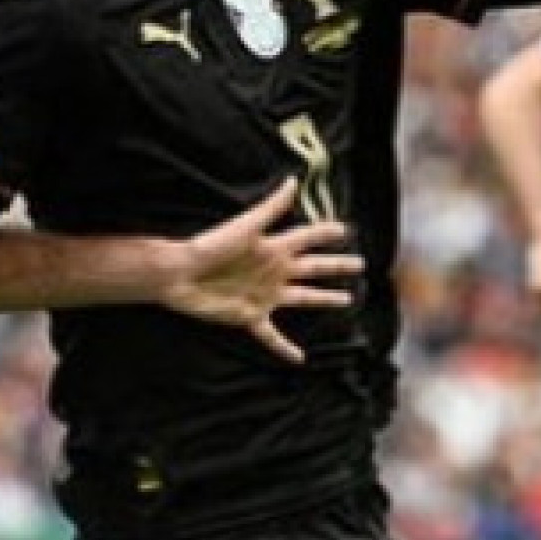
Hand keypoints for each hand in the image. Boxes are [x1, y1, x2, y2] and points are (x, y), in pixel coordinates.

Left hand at [163, 179, 363, 364]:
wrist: (181, 274)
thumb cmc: (211, 246)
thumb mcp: (246, 225)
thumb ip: (272, 207)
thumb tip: (294, 181)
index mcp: (274, 247)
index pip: (308, 238)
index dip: (326, 233)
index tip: (345, 230)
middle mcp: (274, 271)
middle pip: (314, 268)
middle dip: (336, 266)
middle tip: (359, 265)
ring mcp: (264, 295)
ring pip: (303, 297)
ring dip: (324, 299)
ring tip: (345, 300)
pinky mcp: (250, 316)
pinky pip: (272, 336)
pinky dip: (285, 348)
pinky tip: (299, 358)